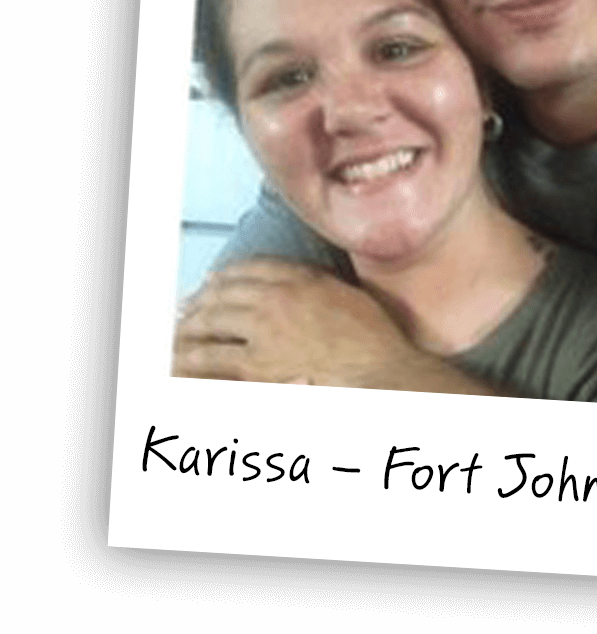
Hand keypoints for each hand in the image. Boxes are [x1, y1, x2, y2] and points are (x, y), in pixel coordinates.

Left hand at [173, 259, 419, 386]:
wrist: (375, 367)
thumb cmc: (369, 334)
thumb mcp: (342, 290)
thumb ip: (312, 278)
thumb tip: (290, 275)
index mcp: (299, 278)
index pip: (251, 266)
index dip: (229, 271)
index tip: (217, 277)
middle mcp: (276, 298)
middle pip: (226, 289)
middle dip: (205, 295)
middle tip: (193, 302)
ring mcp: (264, 330)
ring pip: (215, 318)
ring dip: (195, 320)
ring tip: (184, 325)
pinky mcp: (258, 362)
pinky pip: (216, 355)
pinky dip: (197, 352)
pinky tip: (187, 353)